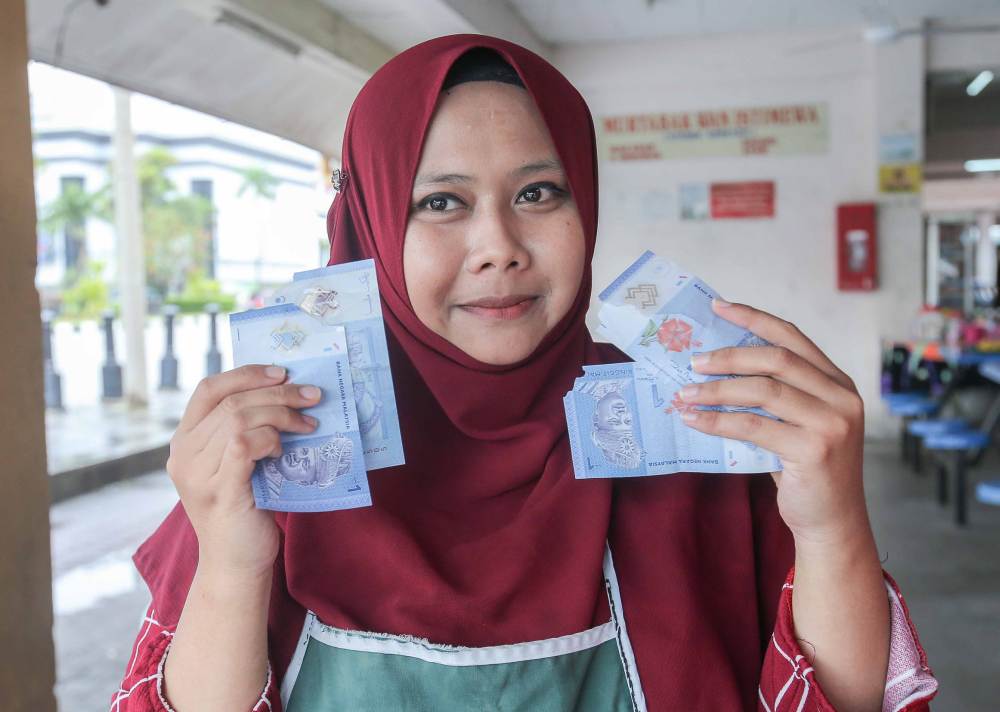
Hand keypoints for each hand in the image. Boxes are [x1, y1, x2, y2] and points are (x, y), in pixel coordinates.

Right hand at [167, 364, 321, 576]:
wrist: (237, 563)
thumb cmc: (245, 509)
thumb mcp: (238, 462)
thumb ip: (245, 430)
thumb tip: (286, 390)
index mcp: (185, 440)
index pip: (208, 389)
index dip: (246, 374)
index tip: (282, 372)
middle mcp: (183, 454)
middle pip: (232, 401)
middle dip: (278, 393)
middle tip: (313, 396)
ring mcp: (197, 474)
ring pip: (239, 418)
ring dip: (280, 414)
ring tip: (307, 424)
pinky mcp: (219, 491)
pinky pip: (243, 445)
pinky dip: (269, 439)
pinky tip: (283, 451)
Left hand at [677, 299, 867, 546]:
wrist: (831, 522)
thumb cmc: (806, 471)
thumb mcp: (797, 423)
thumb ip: (775, 396)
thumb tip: (714, 369)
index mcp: (838, 383)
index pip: (793, 337)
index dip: (754, 318)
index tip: (719, 306)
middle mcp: (841, 397)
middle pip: (776, 359)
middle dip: (728, 357)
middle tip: (693, 362)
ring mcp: (832, 423)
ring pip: (763, 391)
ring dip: (717, 390)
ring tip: (685, 392)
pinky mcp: (814, 449)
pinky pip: (753, 426)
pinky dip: (718, 421)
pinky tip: (694, 419)